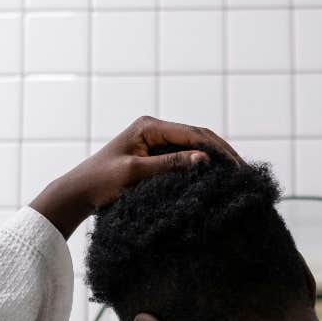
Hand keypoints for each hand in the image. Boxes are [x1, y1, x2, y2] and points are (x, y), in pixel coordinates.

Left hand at [29, 116, 243, 239]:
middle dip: (222, 153)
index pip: (194, 133)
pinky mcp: (155, 157)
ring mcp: (156, 142)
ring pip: (195, 148)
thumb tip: (204, 158)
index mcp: (149, 127)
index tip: (237, 167)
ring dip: (215, 161)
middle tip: (244, 172)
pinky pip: (185, 159)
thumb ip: (169, 165)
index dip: (219, 149)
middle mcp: (155, 130)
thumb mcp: (135, 174)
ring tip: (236, 177)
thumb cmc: (100, 182)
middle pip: (199, 137)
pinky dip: (201, 168)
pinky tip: (215, 180)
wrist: (77, 194)